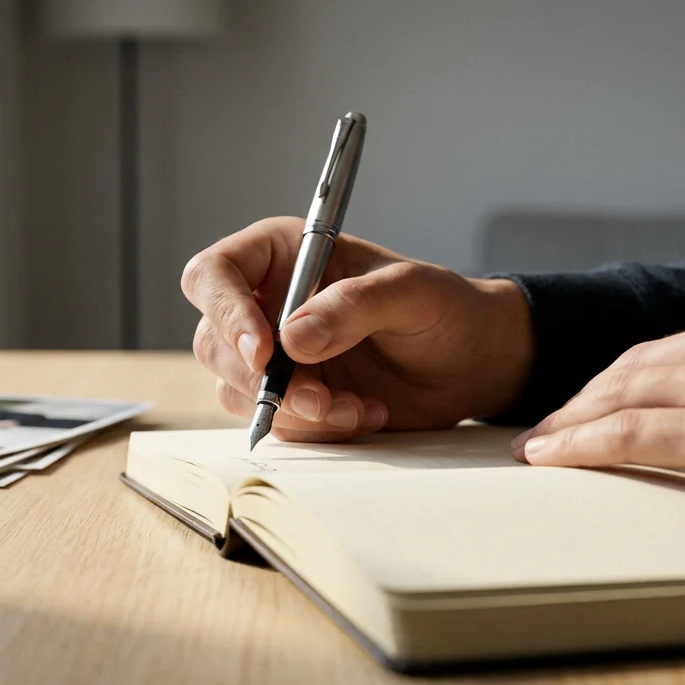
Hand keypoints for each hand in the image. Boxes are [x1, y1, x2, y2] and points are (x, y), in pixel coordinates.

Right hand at [182, 216, 533, 441]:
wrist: (470, 364)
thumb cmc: (444, 309)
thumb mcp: (412, 292)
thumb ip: (354, 305)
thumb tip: (292, 338)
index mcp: (282, 256)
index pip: (214, 274)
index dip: (225, 312)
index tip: (264, 351)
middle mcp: (266, 304)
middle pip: (214, 342)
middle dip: (263, 379)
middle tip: (319, 397)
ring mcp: (274, 356)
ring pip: (237, 390)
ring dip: (294, 410)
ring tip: (358, 407)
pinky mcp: (289, 398)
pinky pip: (274, 422)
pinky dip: (316, 429)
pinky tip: (364, 414)